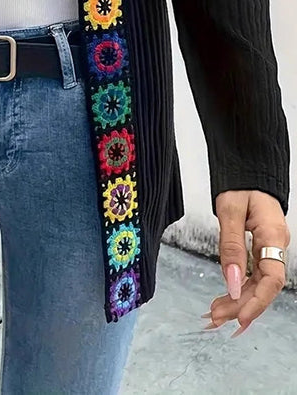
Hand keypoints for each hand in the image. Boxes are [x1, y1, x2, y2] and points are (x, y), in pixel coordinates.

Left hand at [205, 190, 289, 335]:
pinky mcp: (260, 250)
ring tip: (215, 313)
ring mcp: (269, 249)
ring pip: (257, 283)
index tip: (240, 318)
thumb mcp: (230, 211)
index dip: (258, 302)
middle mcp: (275, 245)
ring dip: (238, 300)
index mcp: (273, 235)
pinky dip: (239, 288)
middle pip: (264, 286)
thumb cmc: (241, 185)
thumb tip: (233, 282)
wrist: (247, 172)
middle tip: (216, 318)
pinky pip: (253, 275)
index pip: (272, 278)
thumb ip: (231, 245)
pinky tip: (226, 298)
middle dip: (241, 306)